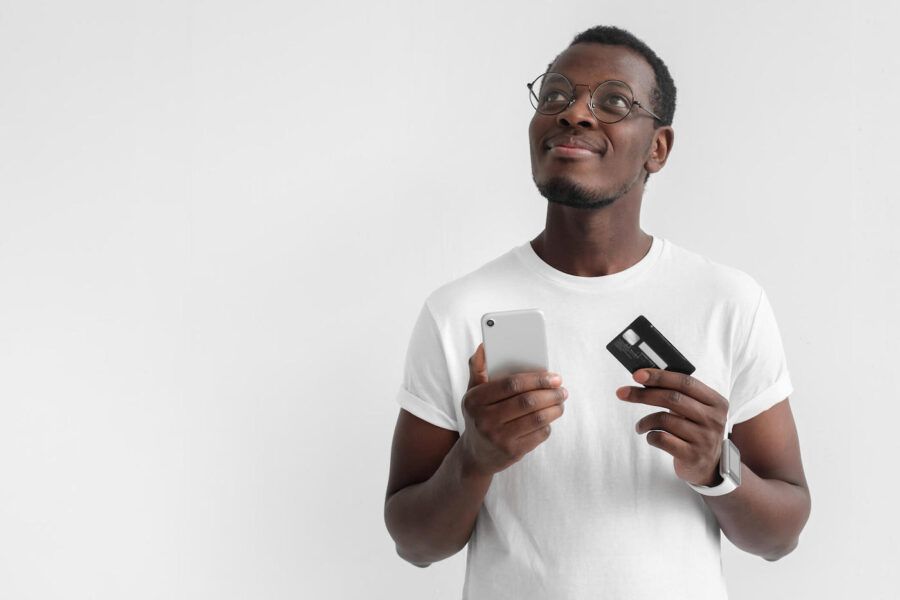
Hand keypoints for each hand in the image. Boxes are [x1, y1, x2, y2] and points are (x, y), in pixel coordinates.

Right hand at [459, 343, 567, 476]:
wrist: (476, 455)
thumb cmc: (479, 416)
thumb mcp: (473, 393)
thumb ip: (477, 369)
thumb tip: (484, 346)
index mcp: (475, 400)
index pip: (511, 384)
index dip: (536, 378)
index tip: (553, 376)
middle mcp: (485, 420)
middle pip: (527, 401)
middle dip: (550, 393)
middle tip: (562, 389)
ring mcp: (498, 438)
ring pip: (537, 418)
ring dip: (555, 408)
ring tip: (560, 401)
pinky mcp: (512, 452)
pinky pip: (539, 434)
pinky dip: (548, 424)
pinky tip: (548, 419)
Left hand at [615, 368, 728, 485]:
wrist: (708, 466)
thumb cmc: (695, 430)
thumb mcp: (696, 409)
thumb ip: (678, 393)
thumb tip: (645, 377)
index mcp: (716, 402)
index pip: (685, 382)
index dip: (659, 376)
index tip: (637, 375)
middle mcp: (713, 419)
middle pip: (673, 398)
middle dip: (643, 394)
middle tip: (623, 393)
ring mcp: (705, 438)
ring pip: (664, 420)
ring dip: (645, 421)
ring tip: (641, 426)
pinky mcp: (693, 455)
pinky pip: (662, 439)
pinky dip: (650, 436)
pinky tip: (651, 437)